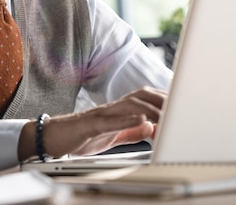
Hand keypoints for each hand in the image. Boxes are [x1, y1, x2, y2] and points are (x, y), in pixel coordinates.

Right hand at [18, 86, 166, 160]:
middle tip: (180, 107)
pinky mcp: (89, 124)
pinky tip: (140, 120)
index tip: (183, 103)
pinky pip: (109, 120)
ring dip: (149, 109)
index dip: (164, 99)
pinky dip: (125, 120)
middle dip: (162, 100)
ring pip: (128, 105)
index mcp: (118, 111)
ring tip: (166, 115)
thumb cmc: (81, 136)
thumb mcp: (112, 136)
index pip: (145, 99)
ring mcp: (100, 115)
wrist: (52, 138)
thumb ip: (130, 131)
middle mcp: (111, 108)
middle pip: (141, 96)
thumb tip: (150, 125)